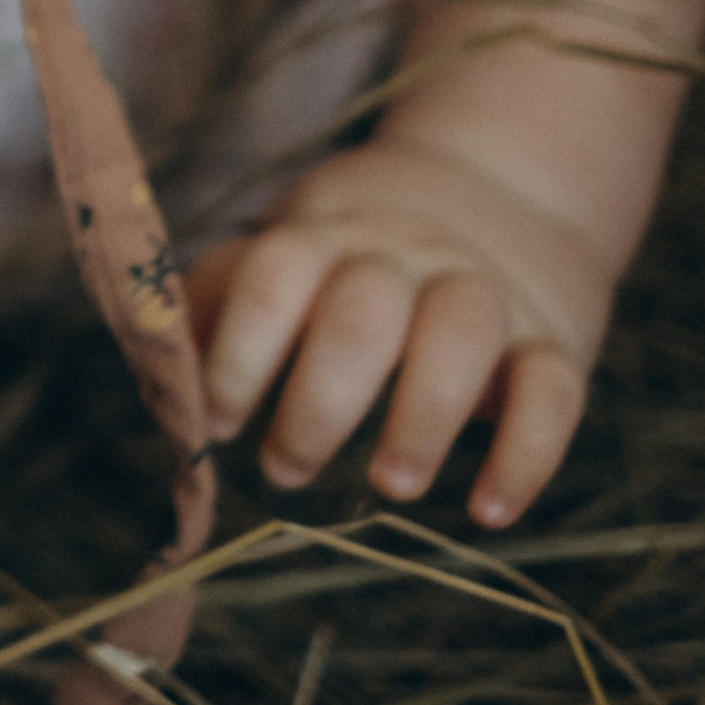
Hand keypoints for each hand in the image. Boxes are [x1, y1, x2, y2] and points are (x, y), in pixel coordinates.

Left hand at [187, 134, 615, 526]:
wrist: (498, 193)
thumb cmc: (355, 258)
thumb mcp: (290, 258)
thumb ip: (222, 303)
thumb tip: (151, 366)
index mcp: (325, 236)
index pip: (275, 274)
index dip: (240, 349)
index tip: (215, 423)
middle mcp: (403, 255)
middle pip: (362, 311)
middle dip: (318, 399)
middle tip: (285, 469)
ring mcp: (483, 291)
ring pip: (461, 332)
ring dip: (423, 412)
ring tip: (391, 485)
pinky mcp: (552, 339)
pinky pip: (553, 388)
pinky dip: (528, 452)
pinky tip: (489, 511)